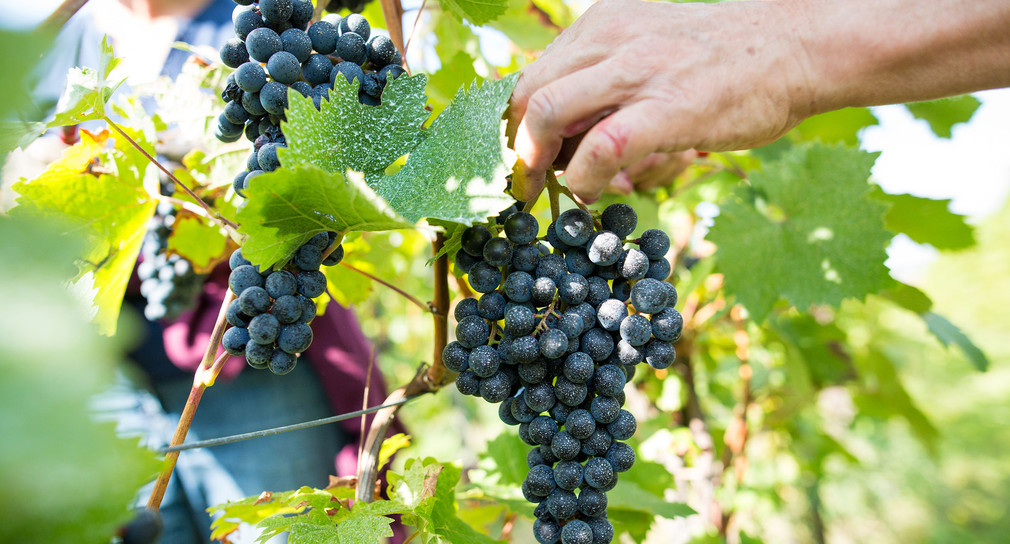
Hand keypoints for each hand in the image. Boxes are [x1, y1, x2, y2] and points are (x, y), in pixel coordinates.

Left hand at [509, 0, 812, 201]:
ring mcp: (638, 71)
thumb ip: (604, 80)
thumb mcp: (648, 48)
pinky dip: (583, 179)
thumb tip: (565, 136)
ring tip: (549, 191)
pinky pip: (601, 148)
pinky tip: (592, 191)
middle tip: (521, 185)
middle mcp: (609, 38)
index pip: (531, 74)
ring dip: (536, 164)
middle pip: (527, 94)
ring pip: (548, 113)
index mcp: (601, 24)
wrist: (794, 46)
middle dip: (514, 149)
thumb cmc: (720, 59)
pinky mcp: (668, 108)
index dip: (514, 124)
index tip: (518, 159)